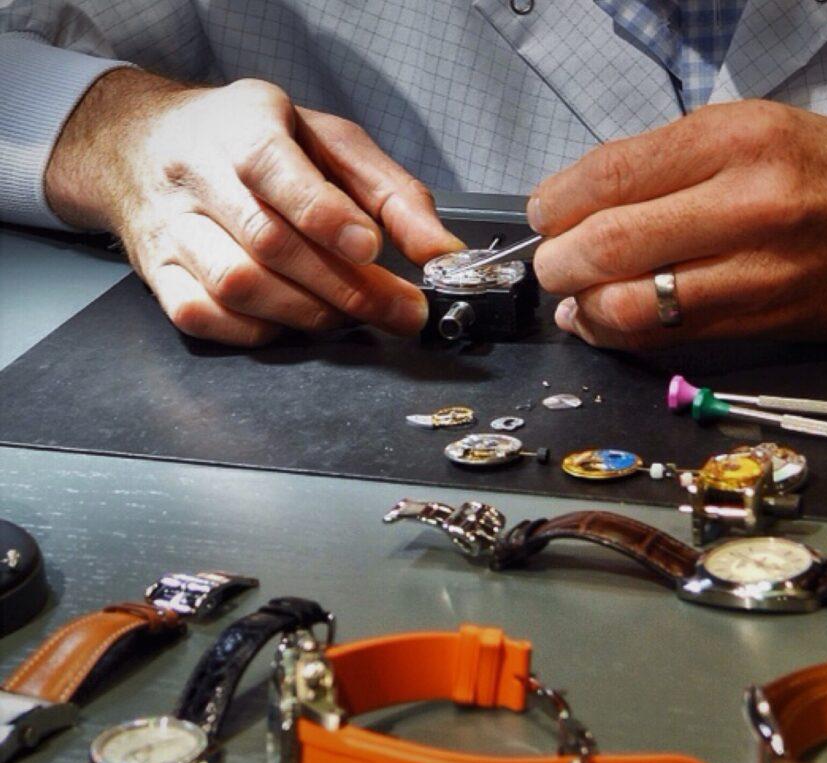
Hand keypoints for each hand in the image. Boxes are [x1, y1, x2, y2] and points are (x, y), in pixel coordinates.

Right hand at [45, 69, 462, 344]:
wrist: (144, 144)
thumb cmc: (252, 141)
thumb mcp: (330, 142)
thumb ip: (392, 193)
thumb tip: (441, 253)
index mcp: (242, 125)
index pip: (274, 167)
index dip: (324, 214)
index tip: (370, 247)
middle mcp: (195, 174)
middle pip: (269, 241)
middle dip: (346, 287)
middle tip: (401, 311)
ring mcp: (170, 228)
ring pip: (237, 285)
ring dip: (309, 312)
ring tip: (352, 315)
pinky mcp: (157, 274)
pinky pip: (204, 317)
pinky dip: (258, 331)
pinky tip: (293, 322)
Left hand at [528, 101, 826, 348]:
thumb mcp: (756, 131)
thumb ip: (670, 165)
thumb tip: (583, 205)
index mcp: (737, 137)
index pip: (611, 174)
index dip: (558, 204)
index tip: (543, 216)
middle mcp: (748, 200)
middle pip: (612, 243)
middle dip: (559, 264)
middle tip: (551, 267)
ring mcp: (759, 267)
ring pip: (635, 304)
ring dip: (584, 310)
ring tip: (575, 303)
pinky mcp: (767, 320)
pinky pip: (672, 337)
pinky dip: (622, 334)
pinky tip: (608, 323)